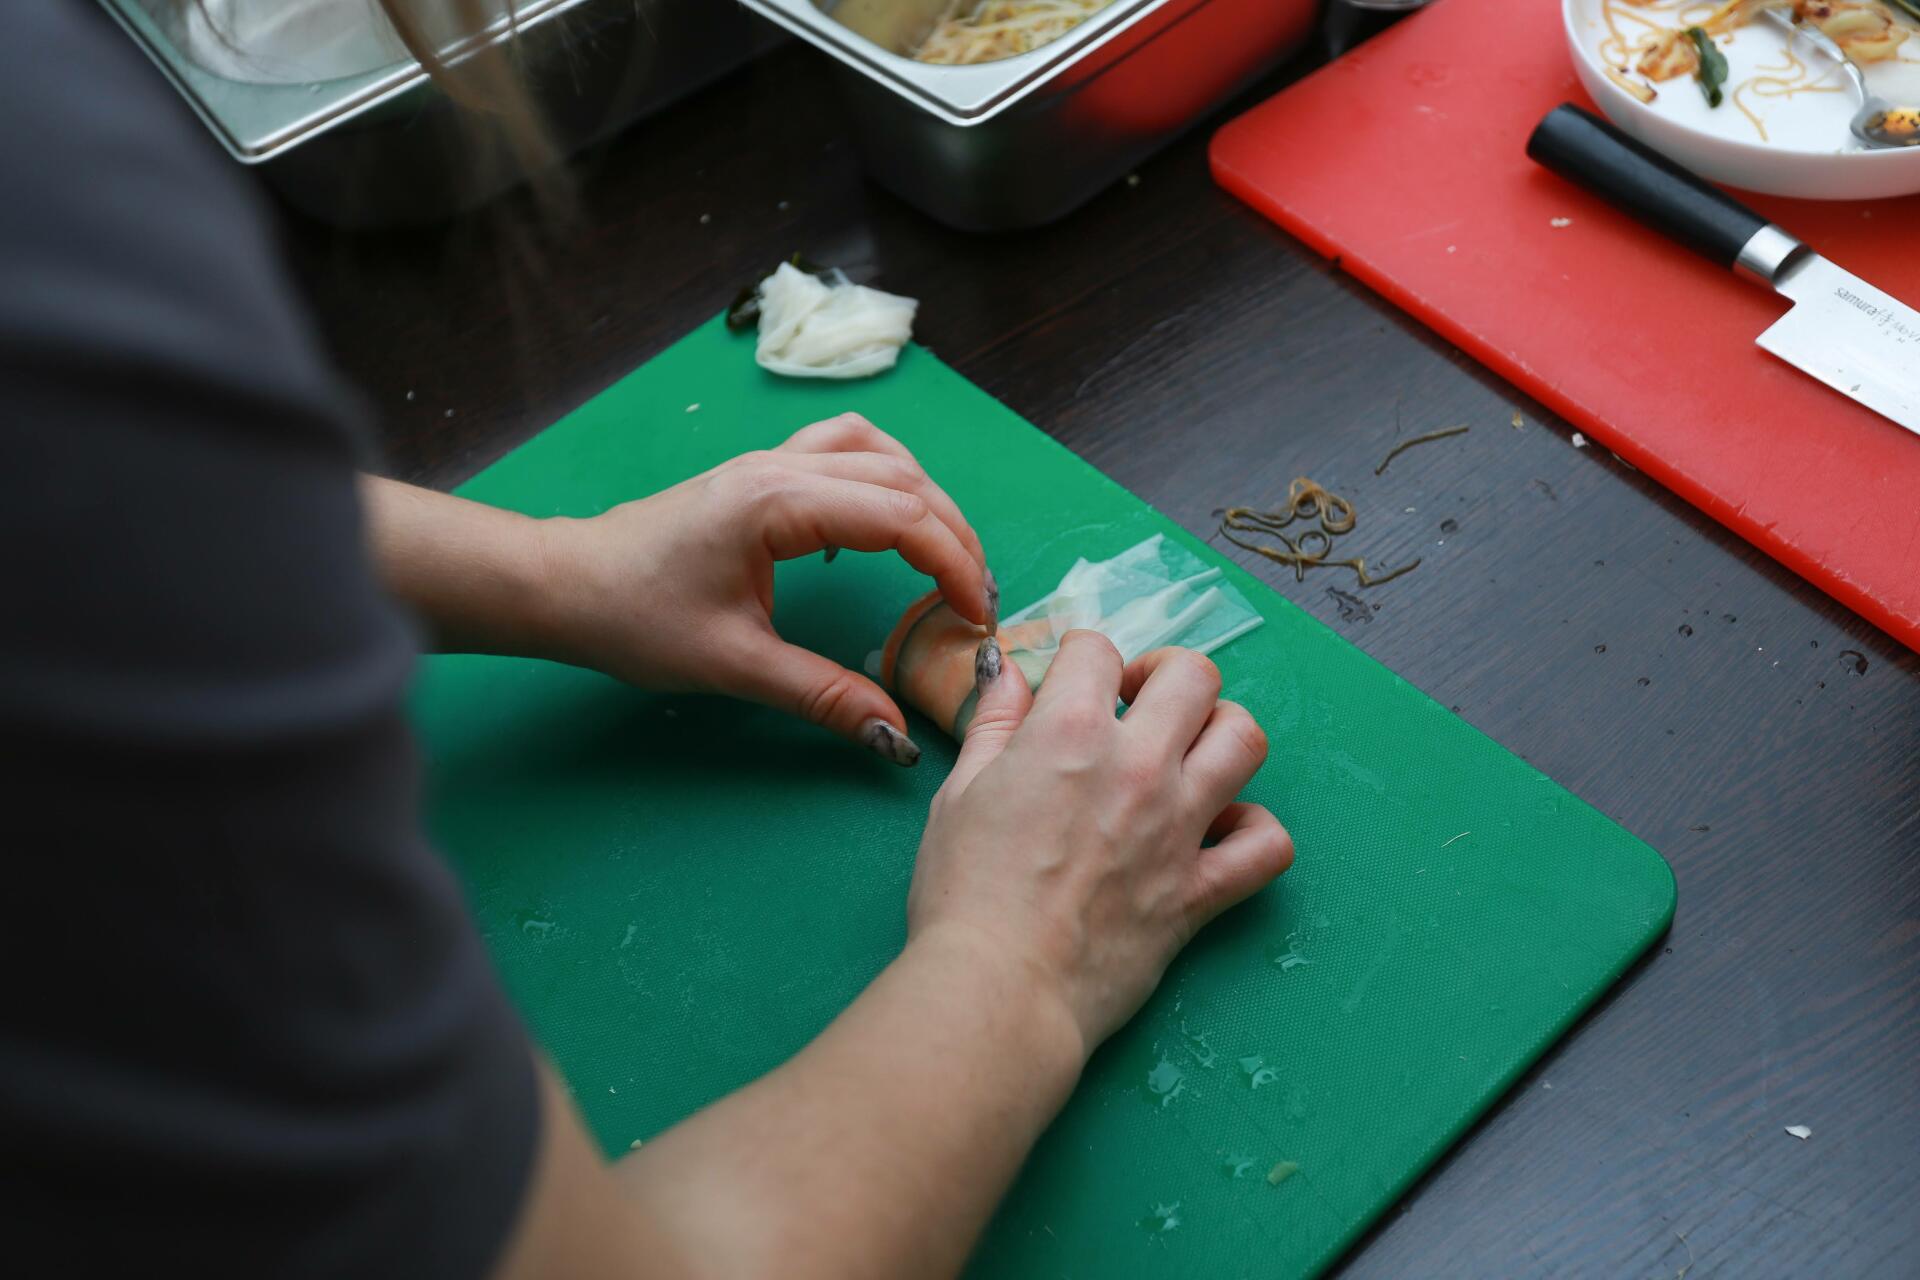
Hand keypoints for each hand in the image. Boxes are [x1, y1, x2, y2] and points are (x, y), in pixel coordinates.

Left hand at [536, 414, 993, 763]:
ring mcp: (769, 462)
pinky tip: (880, 527)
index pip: (899, 516)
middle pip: (902, 480)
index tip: (974, 618)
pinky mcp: (759, 474)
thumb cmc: (635, 618)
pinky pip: (843, 451)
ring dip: (924, 498)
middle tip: (975, 601)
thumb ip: (823, 696)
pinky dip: (882, 479)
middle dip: (952, 537)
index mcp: (777, 503)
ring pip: (877, 453)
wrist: (565, 585)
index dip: (951, 564)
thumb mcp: (734, 666)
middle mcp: (781, 467)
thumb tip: (895, 736)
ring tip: (946, 557)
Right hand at [907, 633, 1293, 1052]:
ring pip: (1244, 740)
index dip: (1082, 660)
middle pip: (1192, 675)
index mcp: (1068, 733)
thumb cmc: (963, 897)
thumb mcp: (958, 793)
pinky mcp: (1200, 890)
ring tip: (1188, 753)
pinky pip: (1269, 845)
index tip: (1071, 686)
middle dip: (1164, 675)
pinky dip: (1255, 831)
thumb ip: (993, 724)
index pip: (1098, 650)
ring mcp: (1179, 827)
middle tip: (1135, 705)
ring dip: (1220, 732)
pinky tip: (1221, 831)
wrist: (1000, 991)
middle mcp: (1136, 766)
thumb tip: (1007, 672)